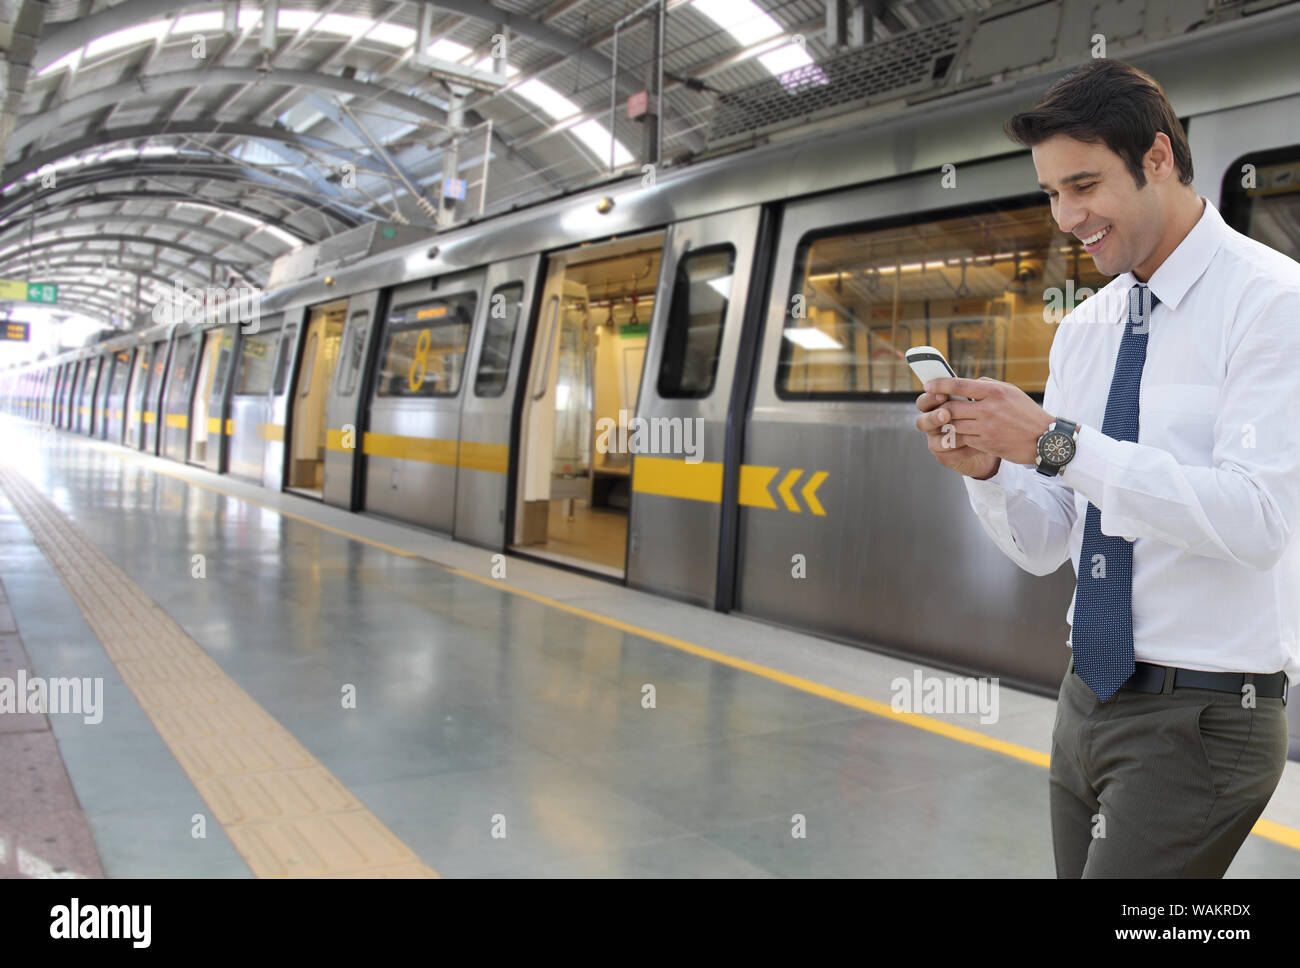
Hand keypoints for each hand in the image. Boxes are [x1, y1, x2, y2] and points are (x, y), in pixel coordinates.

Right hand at [915, 387, 1000, 479]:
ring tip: (972, 432)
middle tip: (945, 415)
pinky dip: (964, 450)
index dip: (930, 398)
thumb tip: (974, 383)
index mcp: (936, 407)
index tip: (942, 395)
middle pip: (922, 422)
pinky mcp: (944, 457)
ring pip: (936, 440)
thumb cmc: (986, 417)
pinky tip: (977, 446)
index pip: (924, 401)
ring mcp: (936, 441)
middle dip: (933, 418)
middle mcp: (932, 424)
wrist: (995, 442)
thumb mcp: (981, 401)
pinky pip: (948, 455)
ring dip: (953, 436)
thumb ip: (973, 392)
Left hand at [922, 376, 1053, 464]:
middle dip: (939, 409)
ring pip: (953, 425)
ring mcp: (986, 428)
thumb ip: (988, 385)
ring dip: (946, 424)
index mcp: (994, 392)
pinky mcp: (986, 444)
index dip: (939, 384)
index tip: (927, 385)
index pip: (959, 385)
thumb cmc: (1026, 413)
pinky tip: (957, 435)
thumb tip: (967, 383)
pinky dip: (957, 437)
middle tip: (935, 409)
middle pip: (950, 408)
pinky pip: (963, 439)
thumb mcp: (1011, 392)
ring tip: (944, 422)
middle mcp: (988, 409)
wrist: (1045, 440)